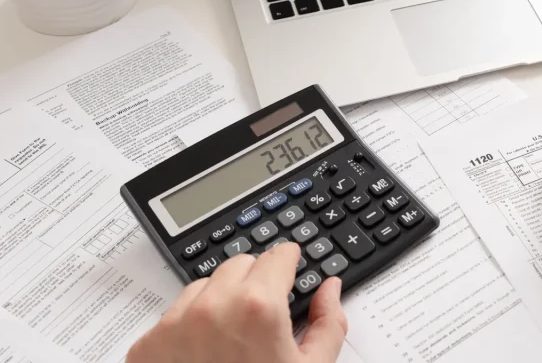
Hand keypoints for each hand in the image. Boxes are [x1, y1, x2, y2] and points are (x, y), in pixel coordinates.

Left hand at [127, 243, 347, 362]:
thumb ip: (329, 322)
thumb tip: (329, 289)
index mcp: (259, 308)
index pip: (277, 255)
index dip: (290, 263)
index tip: (291, 268)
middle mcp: (212, 308)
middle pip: (241, 264)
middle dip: (257, 281)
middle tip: (266, 314)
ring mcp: (173, 327)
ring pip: (204, 286)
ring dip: (221, 300)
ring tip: (234, 340)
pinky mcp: (146, 348)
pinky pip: (172, 316)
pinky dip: (190, 327)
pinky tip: (207, 356)